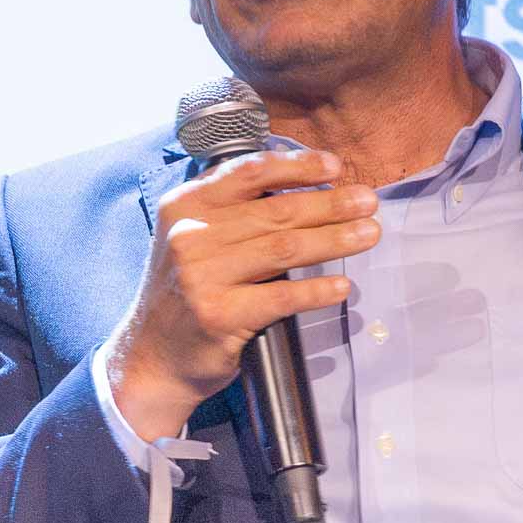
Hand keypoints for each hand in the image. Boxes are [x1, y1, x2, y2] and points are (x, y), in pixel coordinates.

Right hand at [105, 148, 379, 438]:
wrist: (154, 356)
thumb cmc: (186, 293)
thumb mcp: (193, 238)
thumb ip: (232, 210)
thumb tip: (302, 186)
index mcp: (186, 205)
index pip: (249, 171)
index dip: (298, 166)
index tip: (335, 167)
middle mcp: (191, 235)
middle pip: (276, 211)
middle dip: (330, 204)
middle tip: (368, 201)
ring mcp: (203, 276)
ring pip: (284, 248)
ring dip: (334, 240)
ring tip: (369, 235)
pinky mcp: (220, 315)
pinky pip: (282, 296)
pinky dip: (317, 290)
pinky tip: (342, 286)